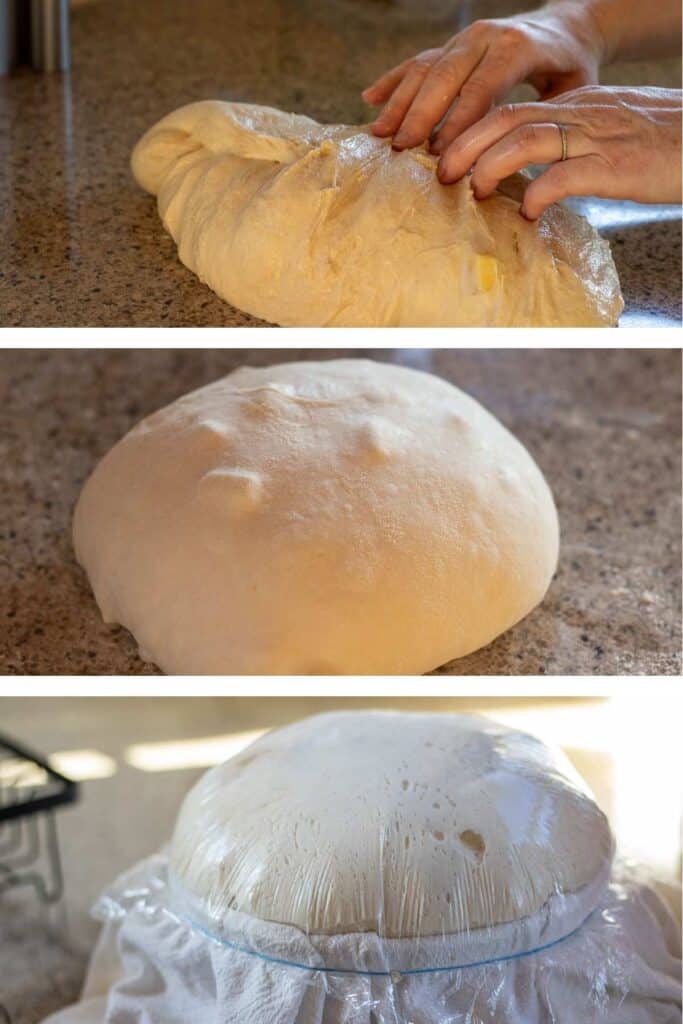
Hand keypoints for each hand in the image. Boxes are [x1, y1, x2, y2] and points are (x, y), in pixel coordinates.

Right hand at [362, 3, 603, 151]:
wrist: (566, 27)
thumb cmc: (572, 66)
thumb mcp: (575, 90)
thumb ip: (549, 117)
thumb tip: (525, 157)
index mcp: (516, 48)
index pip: (481, 87)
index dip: (459, 121)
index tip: (440, 154)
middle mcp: (484, 37)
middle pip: (444, 76)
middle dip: (420, 115)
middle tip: (401, 149)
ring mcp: (463, 39)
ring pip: (424, 68)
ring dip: (399, 102)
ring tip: (379, 134)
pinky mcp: (450, 45)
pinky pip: (416, 61)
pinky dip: (392, 80)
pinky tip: (369, 99)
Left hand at [435, 86, 682, 217]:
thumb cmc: (666, 144)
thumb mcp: (612, 133)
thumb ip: (573, 146)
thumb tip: (535, 175)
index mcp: (578, 106)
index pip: (511, 110)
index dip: (471, 131)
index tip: (445, 156)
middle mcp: (582, 114)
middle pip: (507, 120)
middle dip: (466, 145)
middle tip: (441, 173)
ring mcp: (598, 138)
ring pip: (527, 140)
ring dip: (491, 166)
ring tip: (474, 190)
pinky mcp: (617, 167)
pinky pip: (565, 175)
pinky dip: (538, 193)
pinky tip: (528, 213)